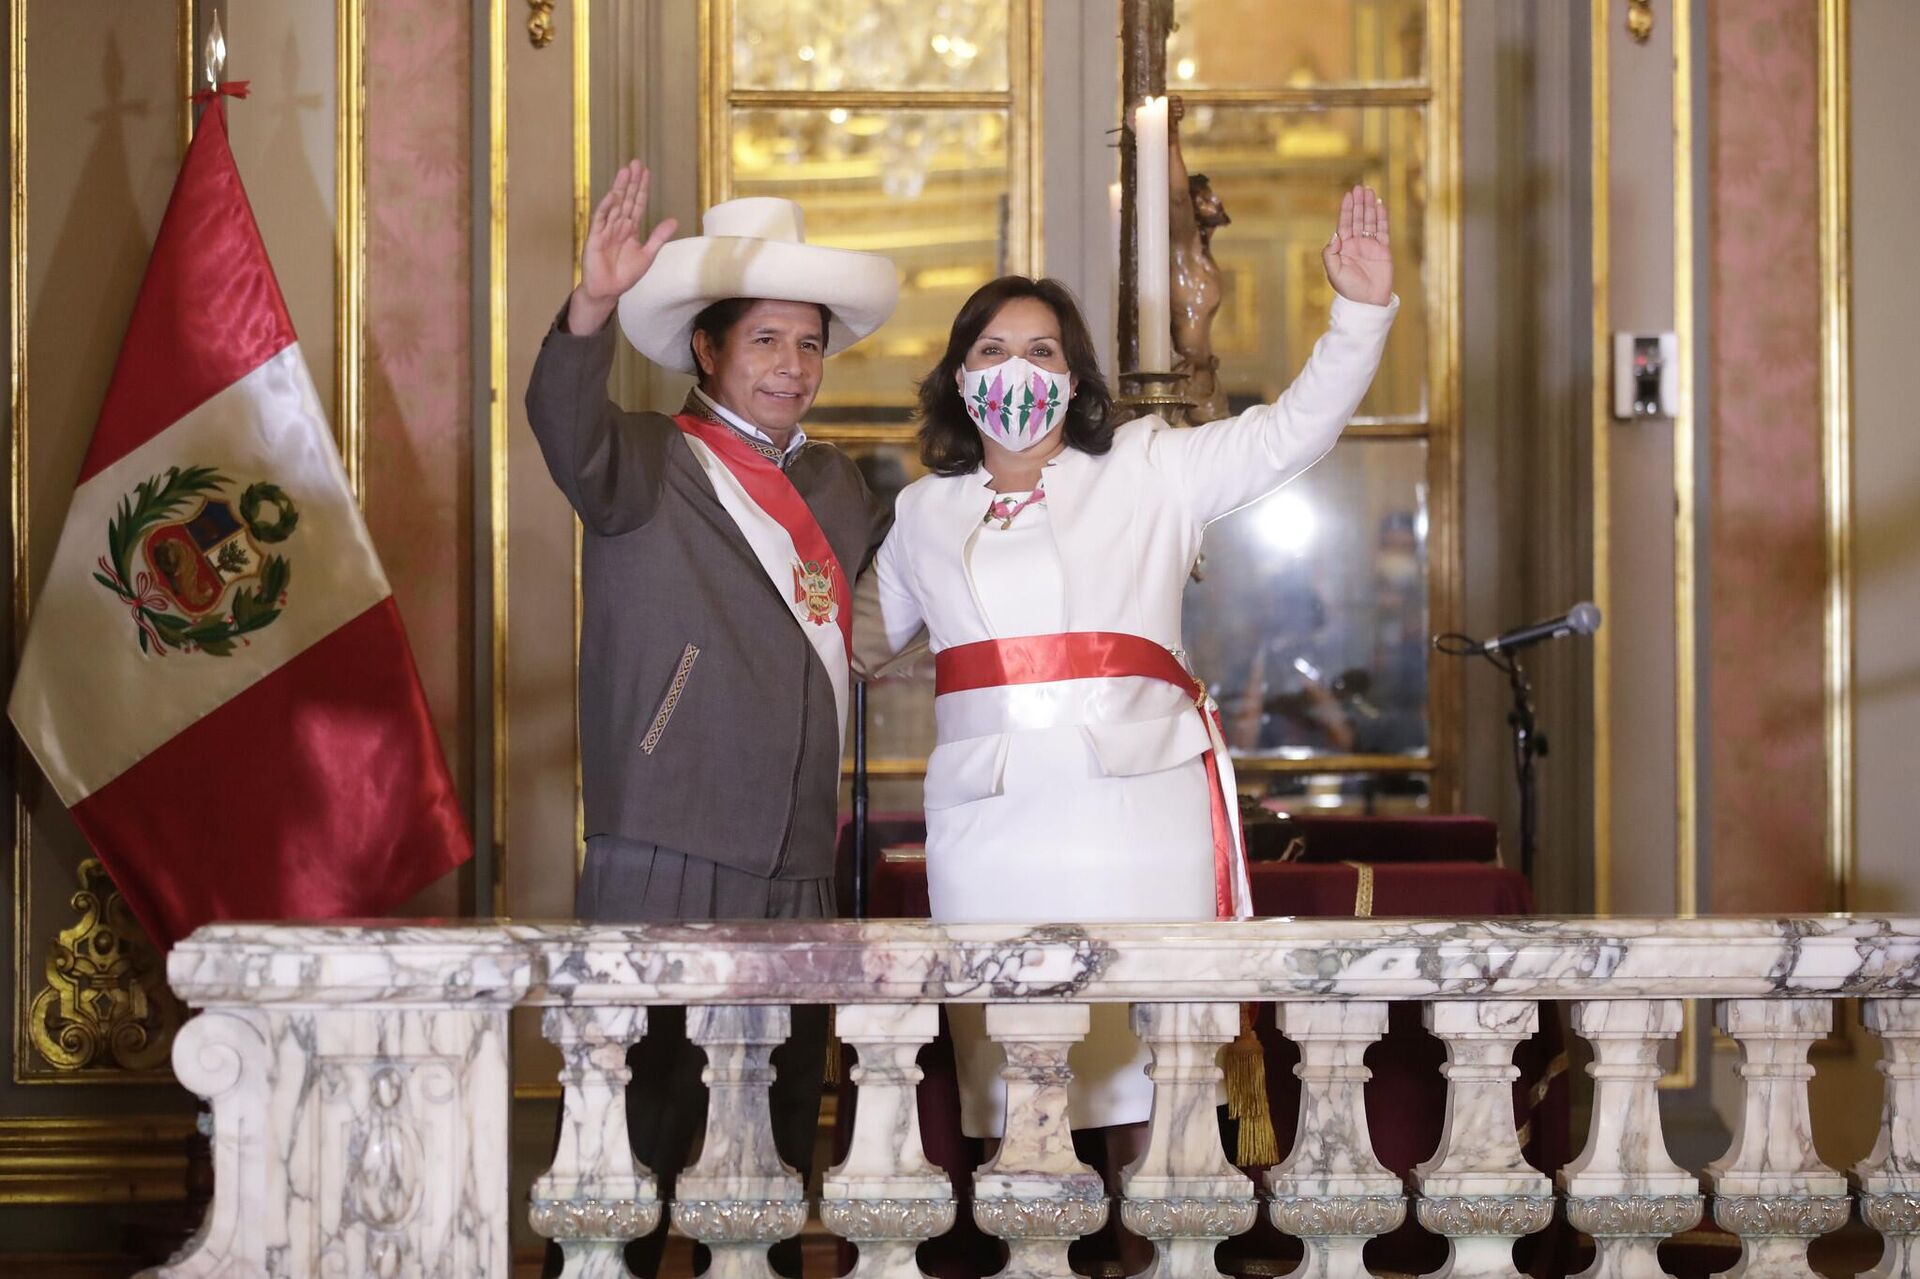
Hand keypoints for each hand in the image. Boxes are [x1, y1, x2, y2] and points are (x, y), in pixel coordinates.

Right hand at [567, 160, 678, 333]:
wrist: (608, 290)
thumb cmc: (625, 275)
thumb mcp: (647, 255)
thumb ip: (658, 237)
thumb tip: (674, 220)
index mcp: (631, 229)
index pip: (638, 204)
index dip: (642, 189)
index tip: (646, 172)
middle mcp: (618, 225)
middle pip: (626, 199)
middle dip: (631, 182)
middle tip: (636, 163)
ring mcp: (606, 230)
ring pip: (615, 205)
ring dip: (620, 188)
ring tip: (625, 171)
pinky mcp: (595, 237)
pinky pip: (601, 220)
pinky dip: (606, 207)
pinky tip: (612, 195)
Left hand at [1321, 185, 1392, 306]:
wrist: (1367, 303)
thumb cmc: (1347, 290)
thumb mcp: (1333, 272)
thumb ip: (1330, 252)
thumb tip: (1336, 234)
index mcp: (1343, 247)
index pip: (1345, 223)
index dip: (1347, 209)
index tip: (1349, 194)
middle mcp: (1357, 244)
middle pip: (1358, 219)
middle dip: (1359, 203)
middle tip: (1361, 187)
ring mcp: (1370, 246)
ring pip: (1371, 222)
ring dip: (1370, 207)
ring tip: (1370, 191)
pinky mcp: (1383, 251)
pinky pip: (1383, 231)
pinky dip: (1382, 218)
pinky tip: (1381, 206)